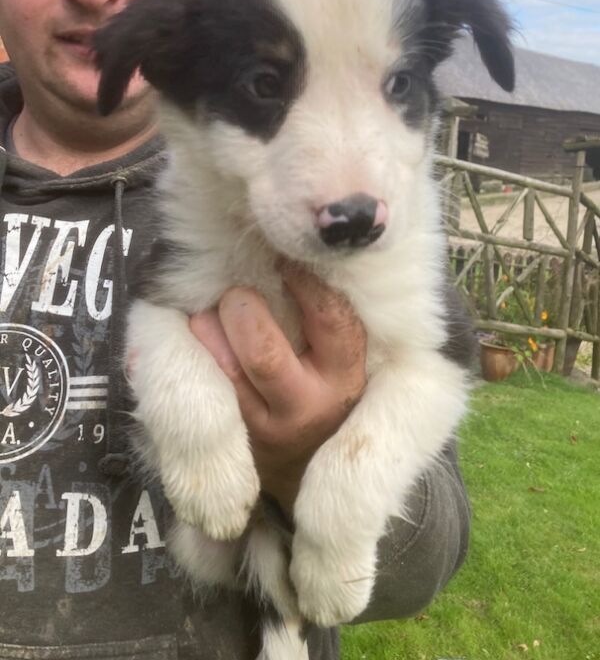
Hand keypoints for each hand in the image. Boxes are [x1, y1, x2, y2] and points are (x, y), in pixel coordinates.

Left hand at [189, 264, 366, 517]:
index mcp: (345, 377)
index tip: (284, 259)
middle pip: (264, 354)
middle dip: (241, 312)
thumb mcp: (339, 362)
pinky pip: (206, 387)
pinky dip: (194, 351)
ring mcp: (265, 427)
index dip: (305, 283)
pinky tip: (192, 332)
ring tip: (206, 312)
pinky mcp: (233, 436)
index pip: (331, 322)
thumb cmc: (323, 392)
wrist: (306, 470)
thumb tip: (289, 254)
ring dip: (207, 329)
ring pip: (224, 373)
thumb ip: (323, 317)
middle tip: (235, 294)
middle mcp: (308, 406)